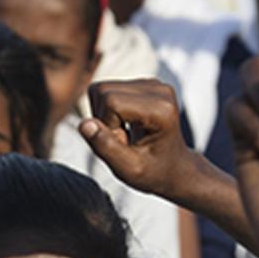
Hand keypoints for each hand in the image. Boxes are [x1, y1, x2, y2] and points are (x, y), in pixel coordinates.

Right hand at [78, 78, 200, 199]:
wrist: (174, 168)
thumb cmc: (154, 173)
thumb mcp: (129, 170)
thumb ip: (106, 147)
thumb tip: (84, 124)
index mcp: (161, 109)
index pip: (111, 102)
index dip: (107, 126)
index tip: (123, 146)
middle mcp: (160, 90)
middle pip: (104, 91)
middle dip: (103, 119)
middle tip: (123, 142)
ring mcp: (153, 84)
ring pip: (102, 89)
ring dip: (104, 115)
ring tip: (125, 135)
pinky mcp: (145, 84)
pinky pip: (108, 90)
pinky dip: (109, 110)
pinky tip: (126, 125)